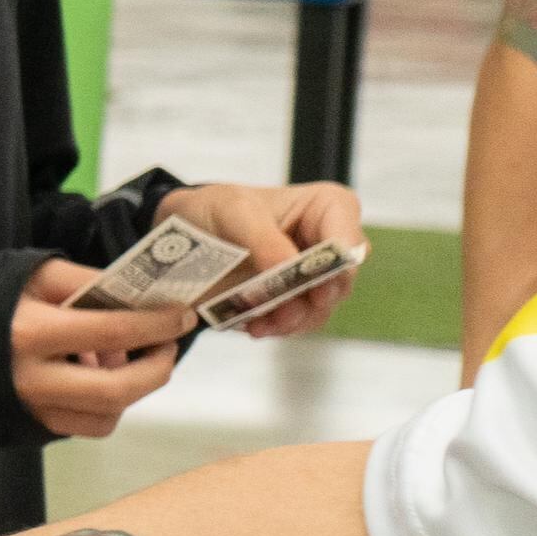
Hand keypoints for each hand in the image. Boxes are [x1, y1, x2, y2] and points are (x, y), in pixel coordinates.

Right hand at [11, 259, 191, 438]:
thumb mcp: (28, 273)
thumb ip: (84, 282)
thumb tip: (138, 295)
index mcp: (31, 332)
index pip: (114, 330)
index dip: (157, 324)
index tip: (183, 316)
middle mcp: (33, 380)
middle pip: (118, 389)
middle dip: (156, 368)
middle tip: (167, 346)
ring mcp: (31, 409)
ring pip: (106, 415)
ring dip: (132, 390)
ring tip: (127, 361)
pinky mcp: (30, 426)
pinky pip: (86, 426)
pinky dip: (106, 406)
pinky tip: (98, 380)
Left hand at [158, 180, 367, 338]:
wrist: (187, 230)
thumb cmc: (216, 208)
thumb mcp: (233, 211)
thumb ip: (264, 238)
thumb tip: (290, 268)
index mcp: (328, 208)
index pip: (349, 241)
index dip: (337, 267)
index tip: (315, 287)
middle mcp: (330, 244)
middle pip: (339, 282)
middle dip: (310, 300)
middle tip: (279, 311)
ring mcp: (314, 277)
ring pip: (320, 309)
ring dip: (290, 320)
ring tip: (259, 323)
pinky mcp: (295, 301)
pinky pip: (297, 323)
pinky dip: (276, 327)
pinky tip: (253, 325)